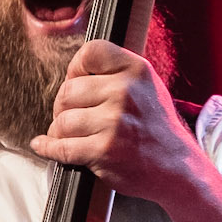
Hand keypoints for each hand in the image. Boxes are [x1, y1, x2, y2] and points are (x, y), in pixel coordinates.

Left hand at [31, 39, 193, 195]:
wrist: (176, 168)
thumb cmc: (155, 128)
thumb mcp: (146, 87)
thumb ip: (115, 73)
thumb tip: (71, 74)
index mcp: (136, 70)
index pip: (90, 52)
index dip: (76, 69)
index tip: (76, 83)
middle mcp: (125, 92)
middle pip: (67, 91)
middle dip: (63, 107)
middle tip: (73, 118)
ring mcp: (114, 122)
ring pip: (62, 121)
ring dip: (59, 131)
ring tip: (72, 137)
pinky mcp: (104, 151)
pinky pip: (61, 147)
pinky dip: (48, 147)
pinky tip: (45, 145)